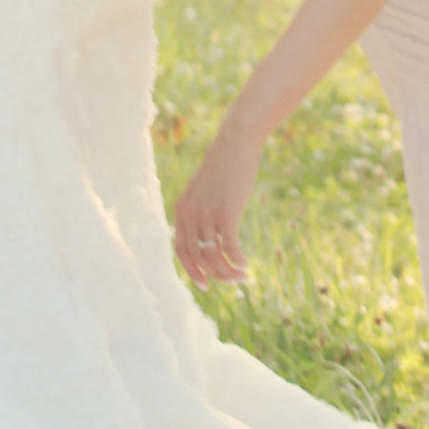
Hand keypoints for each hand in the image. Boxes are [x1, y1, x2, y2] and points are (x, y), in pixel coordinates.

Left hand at [173, 117, 261, 288]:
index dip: (192, 271)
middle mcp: (190, 214)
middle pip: (198, 257)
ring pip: (214, 255)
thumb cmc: (224, 168)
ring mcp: (207, 214)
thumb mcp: (205, 191)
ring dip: (228, 271)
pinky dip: (238, 260)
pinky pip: (230, 247)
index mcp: (182, 210)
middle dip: (215, 275)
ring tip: (242, 276)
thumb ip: (202, 213)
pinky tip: (247, 263)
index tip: (206, 284)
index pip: (181, 251)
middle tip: (232, 282)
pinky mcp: (226, 213)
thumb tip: (210, 241)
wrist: (235, 143)